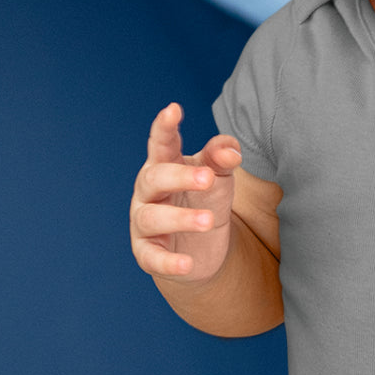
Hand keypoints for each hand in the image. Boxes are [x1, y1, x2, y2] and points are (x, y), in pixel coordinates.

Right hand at [130, 103, 242, 282]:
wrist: (200, 248)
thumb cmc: (205, 200)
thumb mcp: (219, 177)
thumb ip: (222, 157)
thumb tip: (230, 151)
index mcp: (164, 165)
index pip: (161, 144)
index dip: (164, 127)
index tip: (174, 110)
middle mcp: (147, 192)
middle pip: (154, 178)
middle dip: (179, 177)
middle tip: (208, 178)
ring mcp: (143, 223)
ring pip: (152, 217)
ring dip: (180, 218)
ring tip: (209, 220)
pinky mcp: (147, 254)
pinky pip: (153, 258)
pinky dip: (169, 262)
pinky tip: (188, 264)